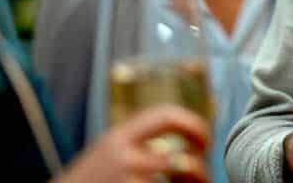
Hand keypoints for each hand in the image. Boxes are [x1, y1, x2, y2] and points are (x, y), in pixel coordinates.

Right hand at [55, 105, 208, 182]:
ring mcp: (128, 182)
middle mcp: (124, 158)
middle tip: (203, 173)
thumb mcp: (109, 150)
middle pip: (182, 160)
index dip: (193, 124)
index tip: (204, 139)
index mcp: (120, 136)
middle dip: (200, 169)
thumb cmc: (88, 180)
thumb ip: (138, 141)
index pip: (166, 115)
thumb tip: (182, 140)